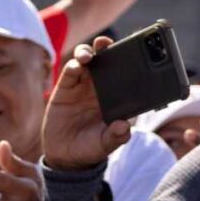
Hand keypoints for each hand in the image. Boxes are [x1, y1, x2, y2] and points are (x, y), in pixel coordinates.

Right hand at [42, 38, 131, 171]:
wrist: (65, 156)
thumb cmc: (91, 148)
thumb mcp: (105, 145)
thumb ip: (116, 136)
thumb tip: (124, 127)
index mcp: (117, 97)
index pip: (126, 73)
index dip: (130, 60)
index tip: (135, 51)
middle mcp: (101, 87)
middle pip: (106, 60)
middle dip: (107, 48)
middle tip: (106, 44)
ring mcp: (82, 86)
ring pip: (87, 61)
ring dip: (88, 52)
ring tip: (88, 55)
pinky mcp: (65, 89)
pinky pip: (70, 72)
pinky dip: (73, 66)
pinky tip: (76, 66)